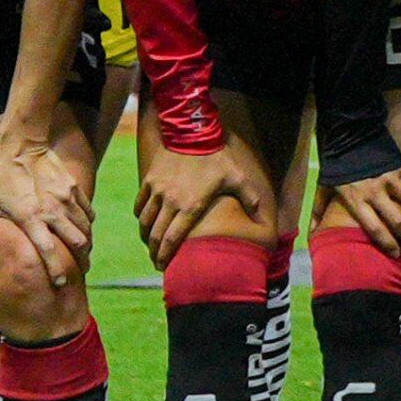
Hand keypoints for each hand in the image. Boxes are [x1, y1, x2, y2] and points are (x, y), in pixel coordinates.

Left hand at [0, 132, 94, 290]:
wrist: (22, 145)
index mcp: (30, 218)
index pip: (48, 251)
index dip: (56, 270)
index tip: (61, 284)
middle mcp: (53, 211)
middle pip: (78, 242)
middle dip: (81, 260)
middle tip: (80, 270)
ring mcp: (67, 199)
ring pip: (86, 228)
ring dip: (86, 243)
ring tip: (83, 253)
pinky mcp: (75, 188)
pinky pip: (87, 212)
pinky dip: (87, 224)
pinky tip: (83, 229)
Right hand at [136, 134, 266, 266]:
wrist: (193, 134)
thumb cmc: (217, 159)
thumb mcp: (237, 178)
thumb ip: (249, 199)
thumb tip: (261, 217)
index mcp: (191, 206)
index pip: (172, 239)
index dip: (165, 256)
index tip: (164, 267)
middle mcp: (170, 202)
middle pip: (155, 235)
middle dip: (154, 252)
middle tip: (157, 262)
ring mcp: (157, 191)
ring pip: (144, 221)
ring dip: (145, 237)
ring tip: (150, 245)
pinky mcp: (149, 181)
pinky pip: (140, 205)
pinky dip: (140, 216)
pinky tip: (145, 222)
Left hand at [321, 160, 400, 257]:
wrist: (347, 137)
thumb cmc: (335, 168)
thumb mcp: (323, 190)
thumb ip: (318, 213)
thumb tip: (312, 236)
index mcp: (357, 201)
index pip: (376, 229)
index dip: (388, 245)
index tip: (397, 256)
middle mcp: (376, 192)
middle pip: (398, 222)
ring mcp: (390, 179)